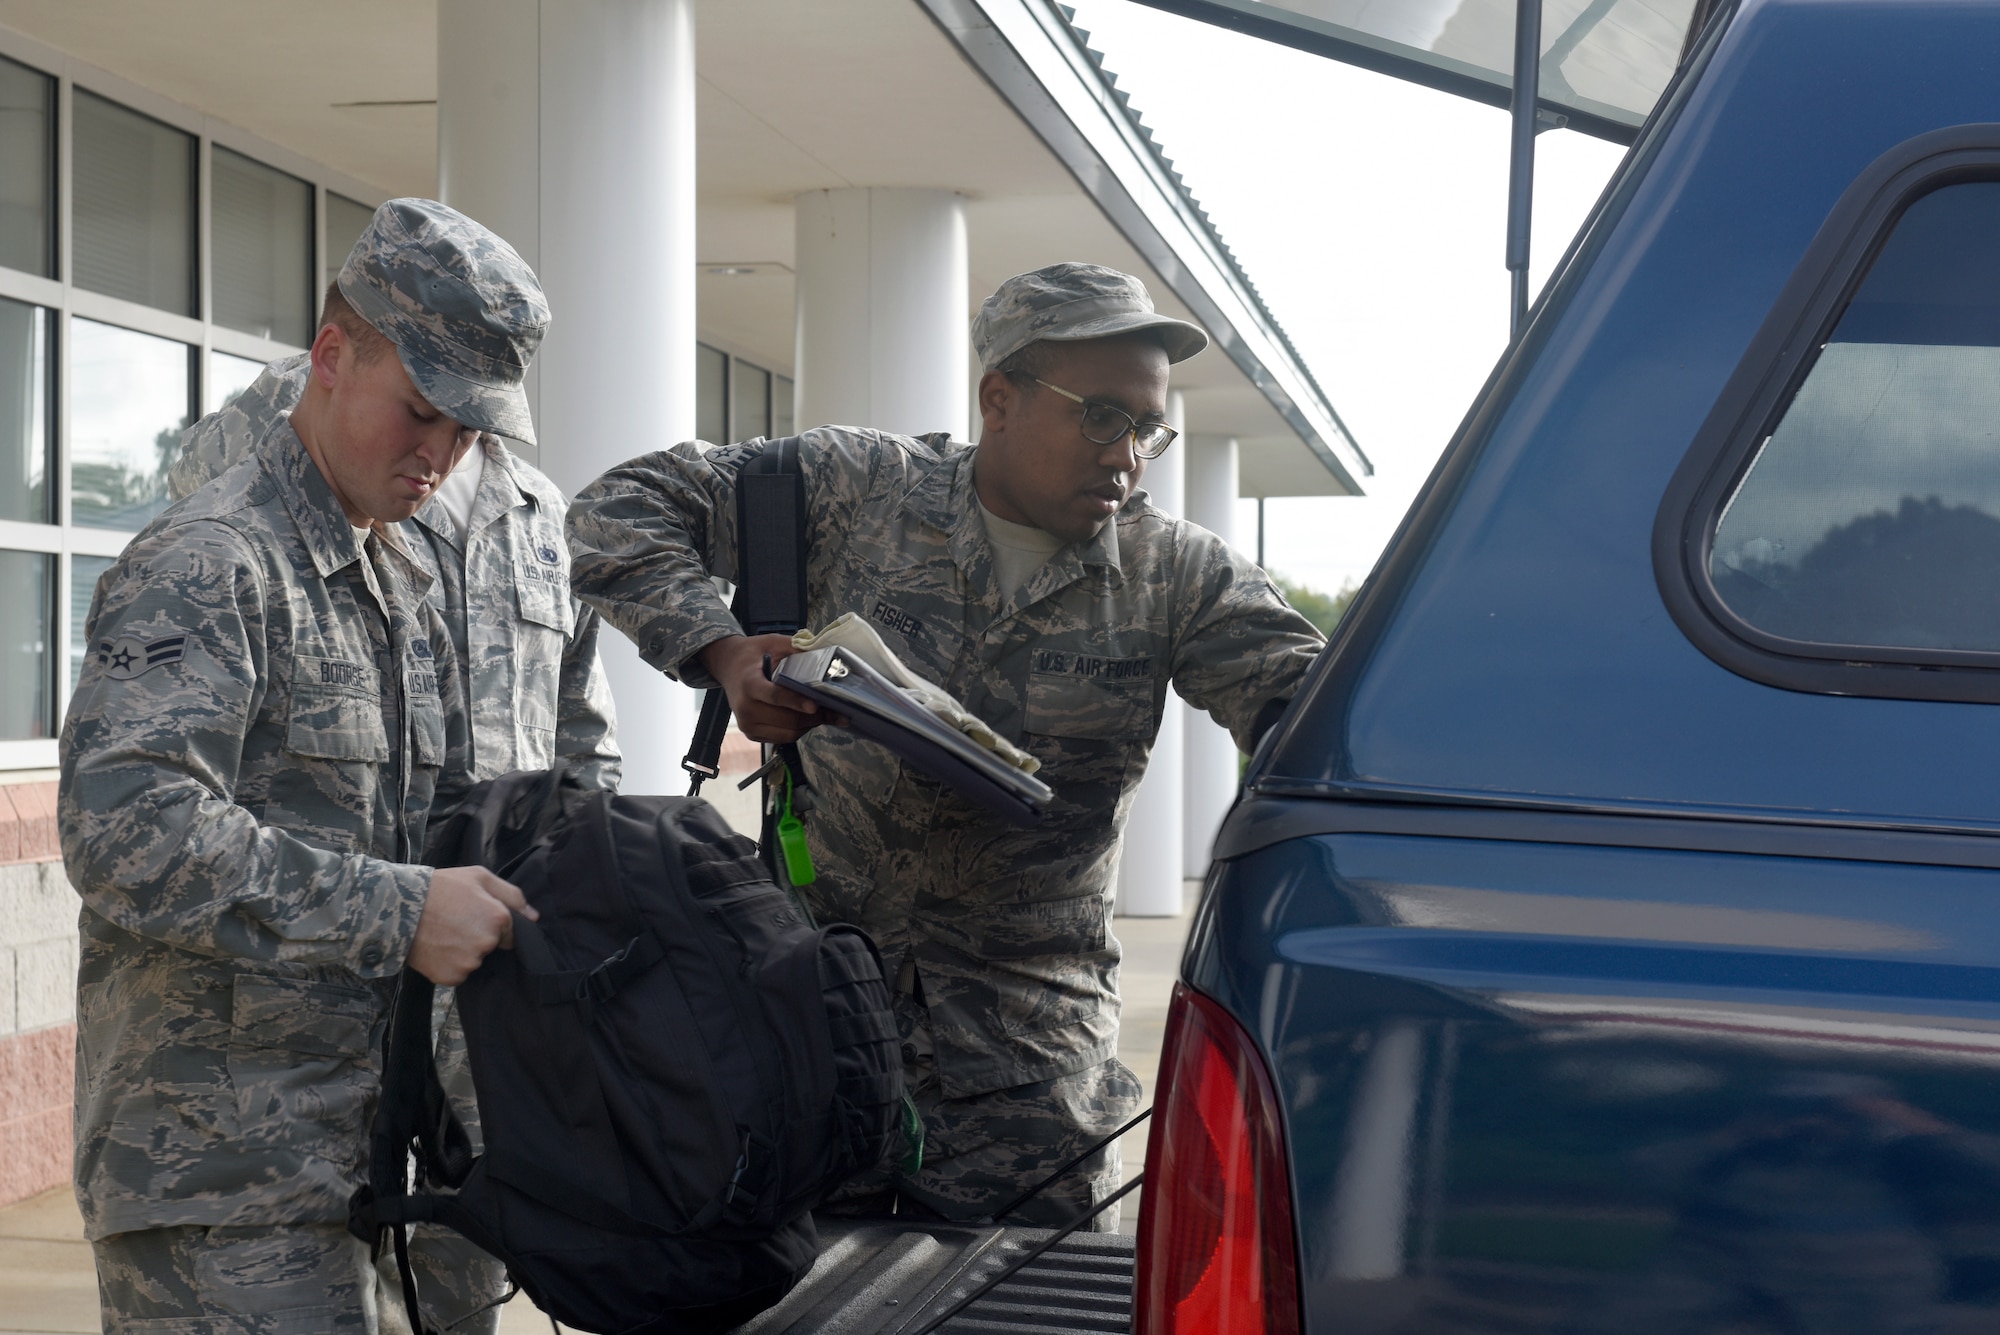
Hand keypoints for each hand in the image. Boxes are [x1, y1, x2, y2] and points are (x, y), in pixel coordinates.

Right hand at [408, 866, 537, 984]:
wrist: (398, 907)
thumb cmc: (441, 887)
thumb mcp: (479, 877)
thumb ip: (512, 896)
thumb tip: (534, 916)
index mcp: (499, 919)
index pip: (511, 933)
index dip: (494, 925)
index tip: (475, 916)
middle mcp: (487, 944)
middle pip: (492, 947)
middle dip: (480, 938)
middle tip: (457, 922)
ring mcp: (468, 963)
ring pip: (475, 961)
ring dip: (465, 952)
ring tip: (444, 933)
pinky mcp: (451, 977)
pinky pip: (459, 973)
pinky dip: (450, 964)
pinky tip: (438, 947)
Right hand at [701, 633, 822, 742]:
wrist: (727, 665)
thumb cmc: (753, 654)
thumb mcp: (772, 642)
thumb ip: (795, 648)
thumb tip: (825, 657)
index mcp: (749, 683)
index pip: (775, 696)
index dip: (796, 702)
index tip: (815, 706)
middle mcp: (745, 708)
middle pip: (786, 719)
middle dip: (814, 717)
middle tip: (837, 711)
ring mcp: (747, 724)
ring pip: (788, 733)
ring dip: (810, 725)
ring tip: (825, 714)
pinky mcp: (752, 734)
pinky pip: (782, 738)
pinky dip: (799, 730)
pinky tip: (808, 719)